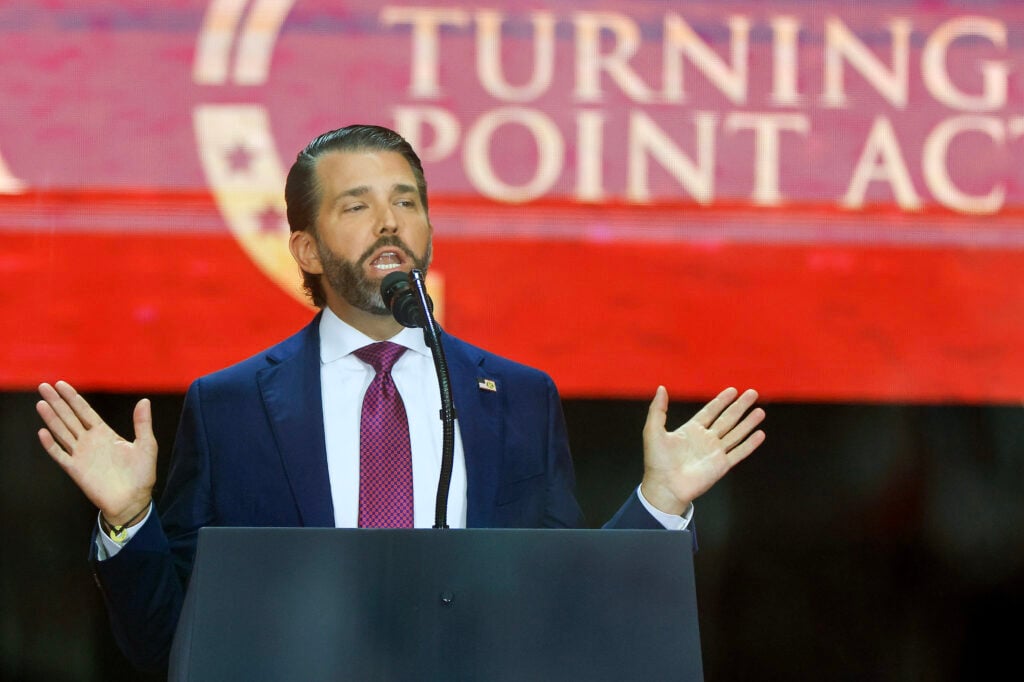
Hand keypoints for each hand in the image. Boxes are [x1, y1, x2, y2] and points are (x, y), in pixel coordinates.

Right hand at [36, 381, 156, 525]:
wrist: (133, 500)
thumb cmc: (141, 474)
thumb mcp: (146, 445)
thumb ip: (142, 423)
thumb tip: (144, 401)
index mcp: (105, 433)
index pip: (85, 412)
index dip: (73, 398)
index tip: (61, 384)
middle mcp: (90, 441)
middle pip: (69, 417)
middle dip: (57, 402)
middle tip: (43, 386)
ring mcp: (81, 455)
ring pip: (62, 432)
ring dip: (51, 418)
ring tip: (41, 403)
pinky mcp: (75, 470)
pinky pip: (60, 455)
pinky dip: (51, 445)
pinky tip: (43, 432)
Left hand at [640, 386, 764, 515]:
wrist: (665, 487)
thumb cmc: (657, 461)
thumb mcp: (653, 431)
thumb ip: (658, 409)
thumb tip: (661, 388)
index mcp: (691, 430)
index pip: (710, 411)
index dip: (721, 401)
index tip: (733, 390)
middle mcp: (706, 439)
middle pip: (727, 419)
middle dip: (740, 406)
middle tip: (753, 393)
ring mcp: (715, 452)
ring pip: (736, 433)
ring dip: (748, 422)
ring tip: (760, 411)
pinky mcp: (722, 466)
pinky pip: (739, 452)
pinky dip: (750, 444)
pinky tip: (760, 434)